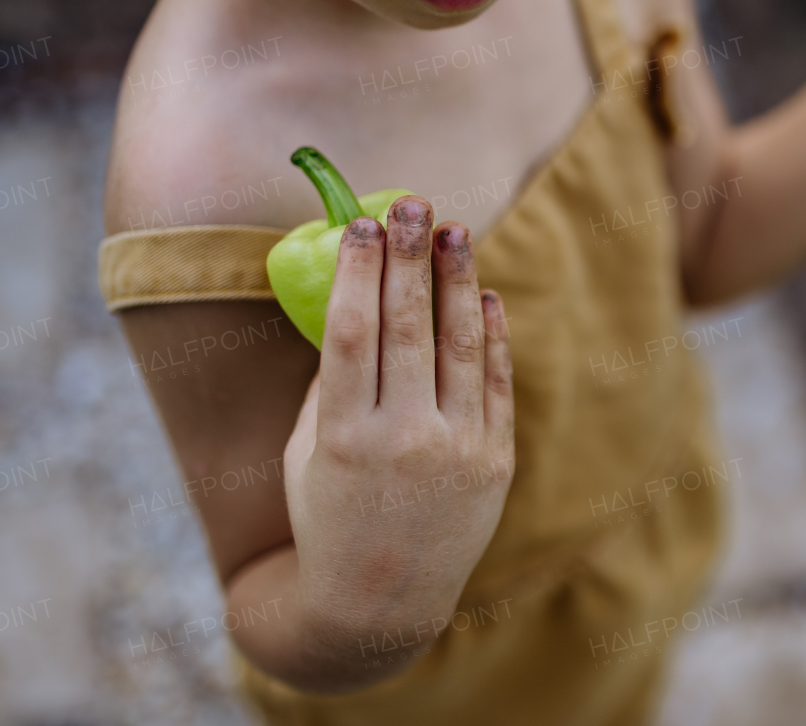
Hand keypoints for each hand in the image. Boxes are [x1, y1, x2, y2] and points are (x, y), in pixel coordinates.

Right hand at [281, 197, 513, 686]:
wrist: (380, 601)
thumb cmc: (327, 516)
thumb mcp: (308, 454)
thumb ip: (330, 386)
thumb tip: (354, 308)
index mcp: (345, 437)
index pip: (352, 333)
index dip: (358, 271)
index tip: (359, 224)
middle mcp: (405, 440)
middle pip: (408, 327)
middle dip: (409, 257)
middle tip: (411, 204)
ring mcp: (458, 451)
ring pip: (461, 346)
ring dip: (456, 281)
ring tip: (453, 230)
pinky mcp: (496, 462)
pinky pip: (496, 383)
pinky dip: (493, 335)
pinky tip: (482, 294)